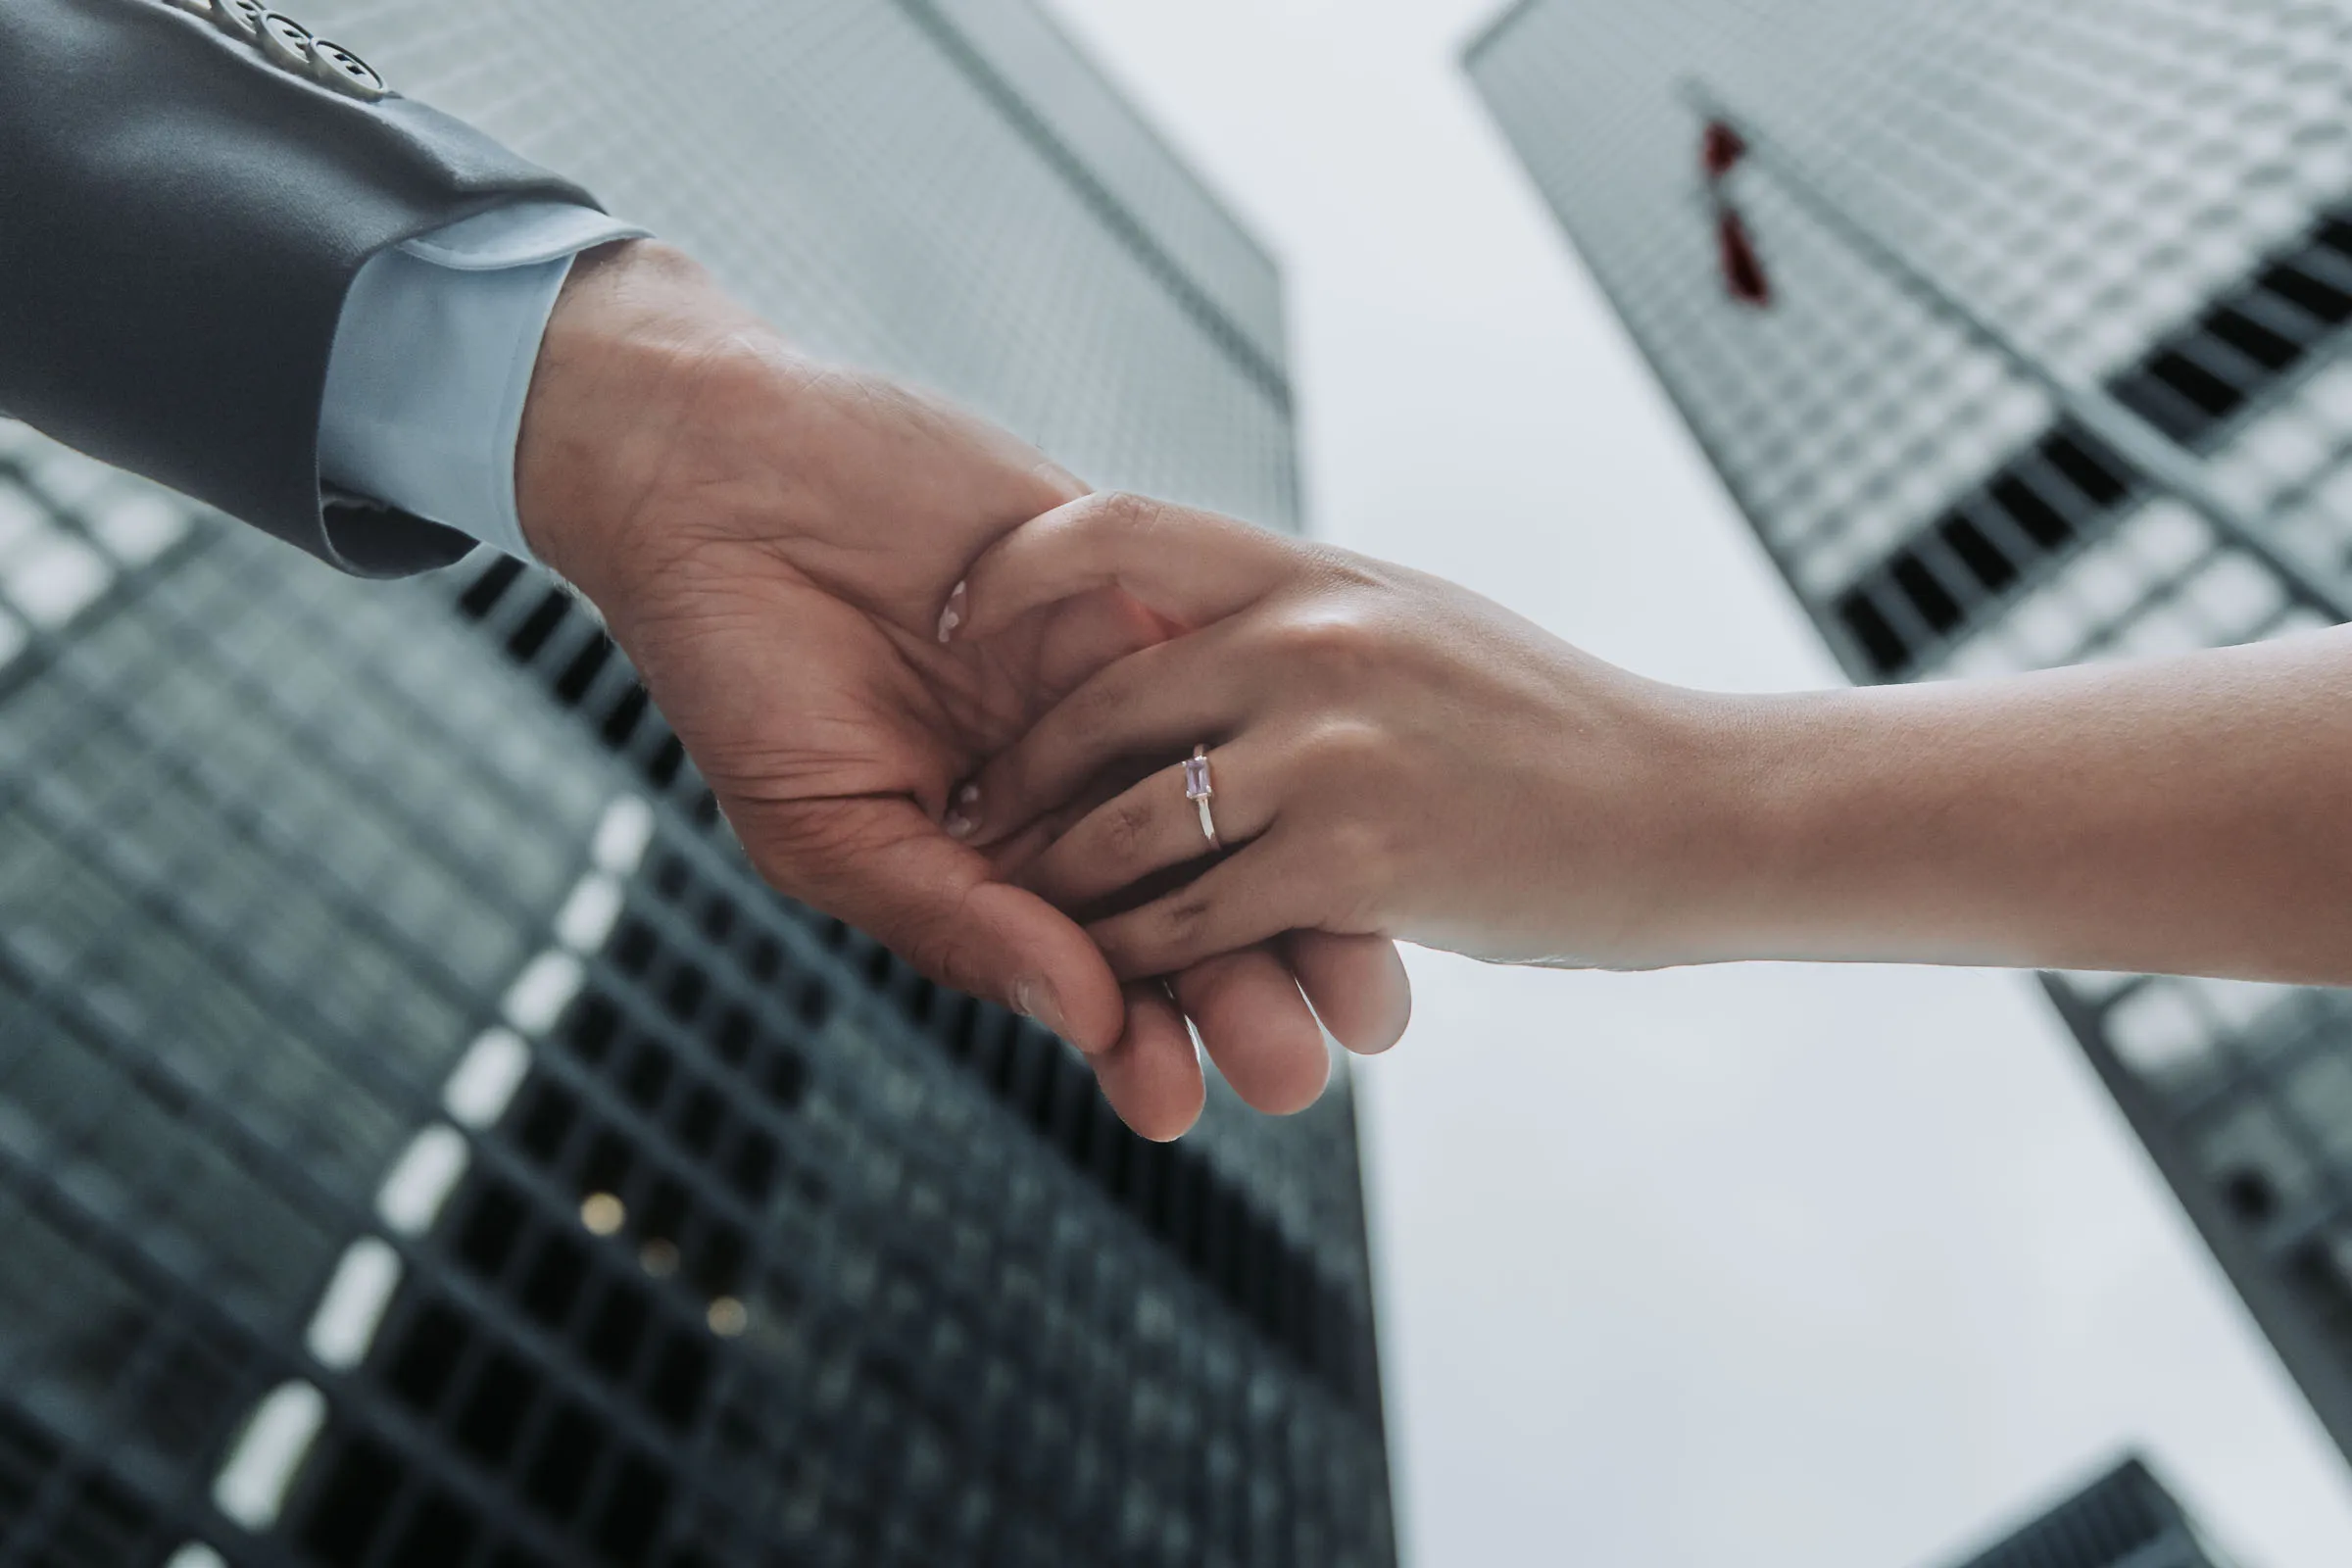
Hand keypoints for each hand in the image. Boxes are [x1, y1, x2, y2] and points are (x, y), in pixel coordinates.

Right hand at [513, 244, 1407, 1136]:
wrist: (718, 479)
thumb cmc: (743, 668)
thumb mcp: (829, 829)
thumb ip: (957, 920)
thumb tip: (1085, 1019)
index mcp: (1003, 867)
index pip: (1099, 975)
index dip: (1143, 1043)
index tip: (1174, 1106)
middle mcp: (1079, 790)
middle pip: (1195, 909)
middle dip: (1246, 996)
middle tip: (1292, 1070)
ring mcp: (1116, 694)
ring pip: (1229, 805)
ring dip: (1290, 896)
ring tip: (1337, 984)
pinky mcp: (1137, 588)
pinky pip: (1221, 669)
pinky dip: (1258, 733)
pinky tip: (1293, 797)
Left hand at [947, 493, 1737, 975]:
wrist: (1692, 808)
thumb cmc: (1552, 727)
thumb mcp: (1418, 626)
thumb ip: (1303, 619)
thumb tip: (1192, 621)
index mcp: (1320, 575)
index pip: (1121, 528)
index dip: (1015, 565)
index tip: (958, 609)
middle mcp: (1313, 643)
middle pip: (1095, 705)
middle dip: (1011, 777)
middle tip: (963, 818)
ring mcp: (1330, 752)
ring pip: (1123, 827)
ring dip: (1053, 881)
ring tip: (1011, 906)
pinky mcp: (1355, 864)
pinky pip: (1186, 918)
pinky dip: (1126, 956)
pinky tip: (1104, 979)